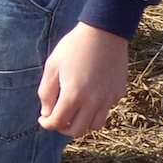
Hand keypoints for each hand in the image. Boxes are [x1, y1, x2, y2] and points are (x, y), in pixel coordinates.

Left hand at [38, 23, 128, 139]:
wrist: (103, 32)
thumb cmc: (73, 47)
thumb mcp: (52, 66)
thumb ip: (46, 93)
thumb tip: (47, 113)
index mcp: (73, 95)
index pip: (58, 122)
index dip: (47, 123)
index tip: (43, 119)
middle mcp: (93, 102)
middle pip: (77, 130)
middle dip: (63, 128)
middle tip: (57, 118)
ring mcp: (108, 99)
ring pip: (94, 126)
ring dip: (81, 123)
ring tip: (74, 112)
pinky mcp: (118, 93)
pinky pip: (106, 111)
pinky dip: (95, 111)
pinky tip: (89, 97)